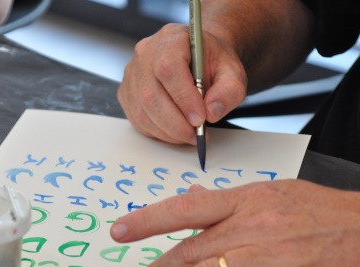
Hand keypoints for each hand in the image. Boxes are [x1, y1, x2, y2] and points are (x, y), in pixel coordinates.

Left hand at [110, 180, 359, 266]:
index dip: (148, 220)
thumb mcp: (275, 194)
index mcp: (249, 199)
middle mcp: (255, 225)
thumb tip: (192, 203)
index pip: (186, 208)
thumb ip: (231, 203)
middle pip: (191, 249)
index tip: (120, 230)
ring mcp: (272, 256)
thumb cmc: (326, 213)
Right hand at [118, 24, 246, 144]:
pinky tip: (175, 131)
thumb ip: (229, 90)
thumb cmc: (211, 63)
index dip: (183, 98)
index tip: (200, 118)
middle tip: (197, 134)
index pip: (169, 68)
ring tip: (190, 134)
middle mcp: (146, 53)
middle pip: (151, 94)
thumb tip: (211, 112)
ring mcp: (132, 74)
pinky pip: (138, 119)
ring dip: (168, 131)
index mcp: (172, 39)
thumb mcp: (232, 72)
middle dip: (176, 122)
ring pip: (143, 111)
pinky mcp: (127, 93)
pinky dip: (158, 132)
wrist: (197, 59)